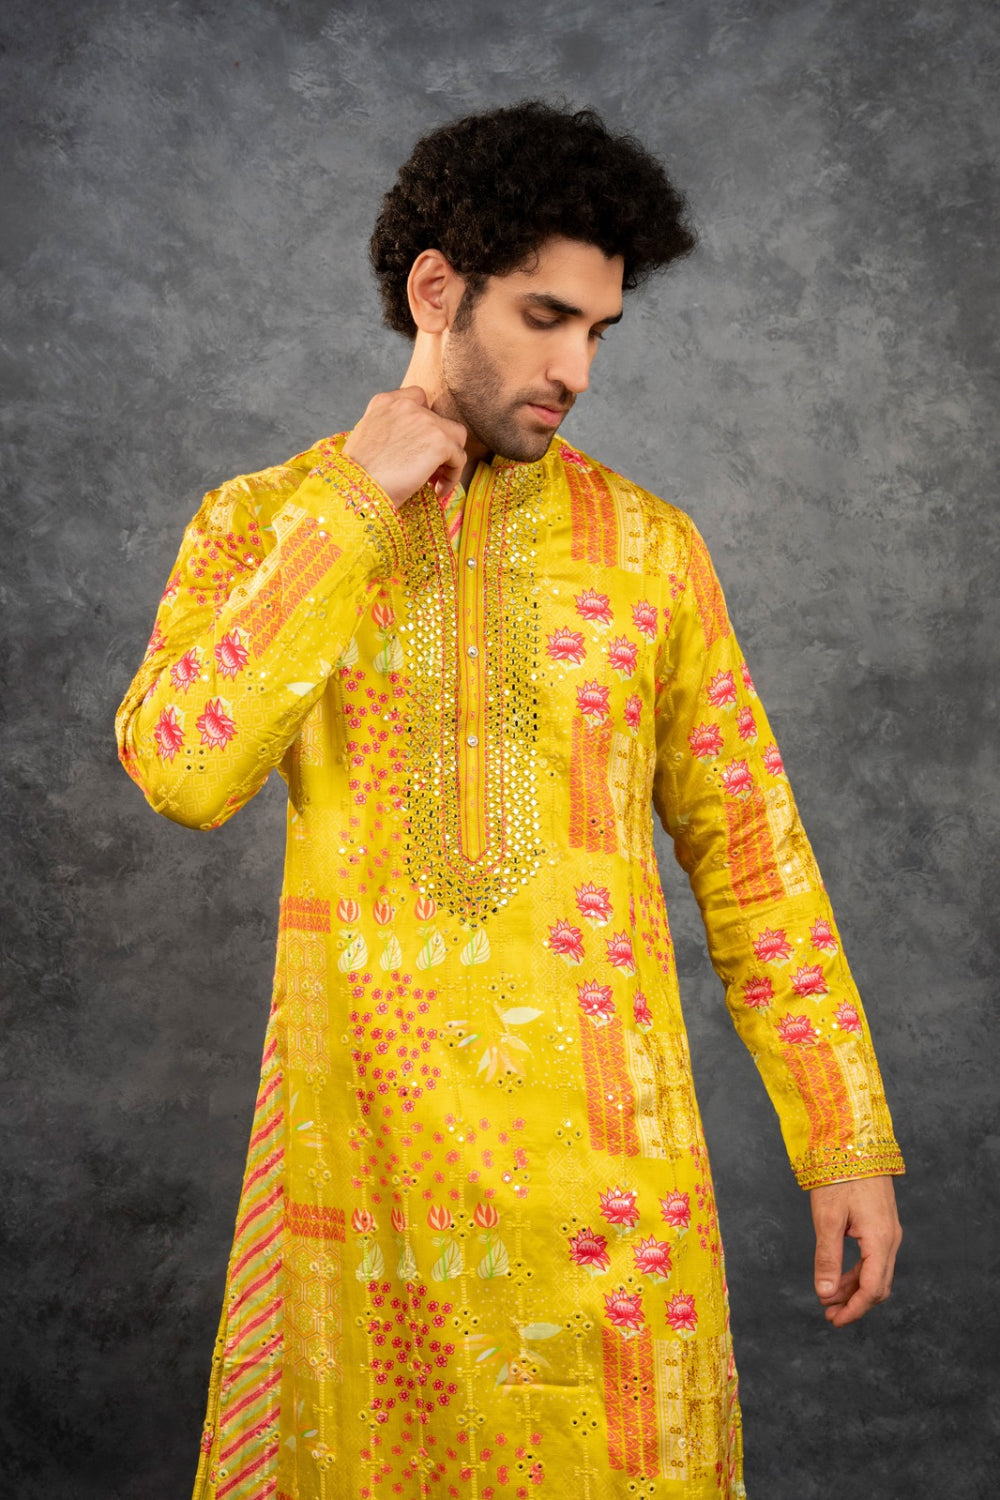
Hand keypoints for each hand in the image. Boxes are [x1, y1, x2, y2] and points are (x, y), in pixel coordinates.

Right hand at [342, 386, 467, 508]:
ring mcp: (425, 421)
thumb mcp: (367, 439)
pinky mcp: (440, 442)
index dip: (425, 423)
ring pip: (456, 437)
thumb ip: (389, 430)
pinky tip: (438, 491)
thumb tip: (412, 445)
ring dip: (449, 459)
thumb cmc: (357, 475)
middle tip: (427, 470)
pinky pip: (459, 458)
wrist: (358, 491)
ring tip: (435, 481)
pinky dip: (452, 476)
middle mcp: (406, 406)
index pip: (418, 398)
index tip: (420, 446)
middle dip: (436, 446)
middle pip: (439, 421)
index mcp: (384, 402)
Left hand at [810, 1174, 901, 1326]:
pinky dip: (857, 1272)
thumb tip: (825, 1294)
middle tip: (829, 1315)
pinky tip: (839, 1277)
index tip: (834, 1321)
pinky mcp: (882, 1224)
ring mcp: (889, 1231)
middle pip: (877, 1285)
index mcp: (880, 1240)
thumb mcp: (828, 1219)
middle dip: (855, 1303)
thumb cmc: (839, 1176)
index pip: (871, 1289)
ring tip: (830, 1299)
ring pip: (876, 1273)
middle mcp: (891, 1239)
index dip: (854, 1309)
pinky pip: (874, 1258)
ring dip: (854, 1289)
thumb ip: (827, 1258)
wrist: (855, 1142)